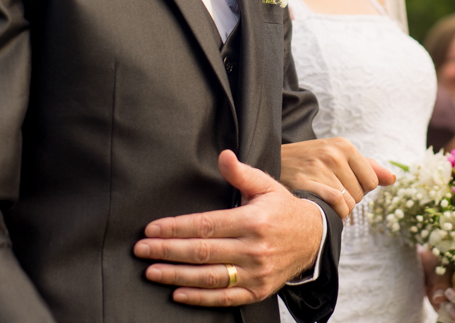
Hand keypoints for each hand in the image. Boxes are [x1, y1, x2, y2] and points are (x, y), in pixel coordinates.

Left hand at [134, 150, 324, 305]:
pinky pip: (225, 298)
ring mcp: (256, 273)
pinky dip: (200, 298)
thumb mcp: (266, 186)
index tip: (151, 229)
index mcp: (253, 221)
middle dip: (168, 251)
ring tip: (152, 272)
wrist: (313, 238)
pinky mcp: (258, 290)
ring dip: (177, 275)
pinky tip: (178, 293)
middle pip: (203, 251)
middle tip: (141, 250)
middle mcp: (254, 249)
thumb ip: (241, 173)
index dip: (176, 228)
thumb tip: (223, 155)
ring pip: (210, 277)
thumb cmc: (283, 209)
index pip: (206, 225)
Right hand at [281, 138, 394, 219]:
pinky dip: (334, 212)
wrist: (274, 161)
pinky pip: (336, 205)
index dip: (359, 189)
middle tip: (329, 191)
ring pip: (349, 203)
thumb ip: (368, 167)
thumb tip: (392, 179)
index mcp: (344, 146)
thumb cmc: (310, 162)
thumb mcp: (338, 157)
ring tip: (324, 198)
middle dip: (349, 198)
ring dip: (339, 208)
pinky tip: (323, 207)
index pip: (372, 181)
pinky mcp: (305, 181)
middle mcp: (334, 154)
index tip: (343, 185)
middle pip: (361, 194)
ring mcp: (319, 167)